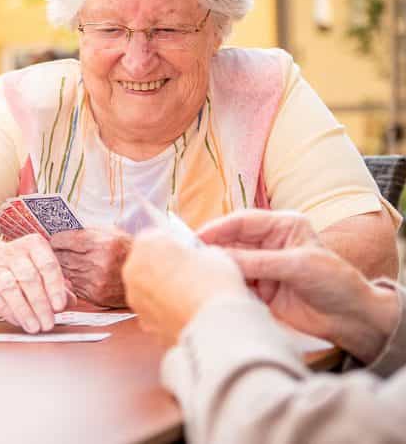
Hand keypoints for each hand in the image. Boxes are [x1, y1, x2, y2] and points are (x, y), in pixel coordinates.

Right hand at [0, 233, 73, 332]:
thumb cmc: (20, 267)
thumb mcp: (41, 269)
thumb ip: (59, 285)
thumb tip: (71, 301)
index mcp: (33, 245)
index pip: (47, 265)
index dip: (54, 287)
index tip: (59, 306)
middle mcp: (13, 252)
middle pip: (29, 278)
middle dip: (40, 304)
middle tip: (48, 323)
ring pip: (10, 288)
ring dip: (24, 311)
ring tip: (35, 327)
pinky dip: (8, 312)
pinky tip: (19, 322)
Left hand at [50, 225, 131, 307]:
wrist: (150, 276)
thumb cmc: (128, 250)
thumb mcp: (112, 233)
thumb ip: (87, 232)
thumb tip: (62, 231)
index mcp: (103, 243)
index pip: (65, 240)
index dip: (56, 240)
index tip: (53, 240)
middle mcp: (99, 262)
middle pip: (63, 257)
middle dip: (57, 253)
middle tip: (53, 251)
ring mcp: (97, 281)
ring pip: (67, 272)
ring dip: (64, 267)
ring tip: (65, 261)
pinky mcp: (97, 295)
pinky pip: (74, 286)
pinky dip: (73, 279)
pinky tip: (77, 274)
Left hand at [122, 232, 247, 346]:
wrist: (213, 327)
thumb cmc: (213, 285)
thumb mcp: (213, 254)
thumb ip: (197, 252)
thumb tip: (199, 258)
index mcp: (146, 244)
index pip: (155, 237)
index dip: (173, 245)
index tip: (186, 252)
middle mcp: (132, 270)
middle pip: (147, 263)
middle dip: (165, 267)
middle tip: (190, 275)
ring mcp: (134, 299)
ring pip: (148, 289)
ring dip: (163, 291)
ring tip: (191, 297)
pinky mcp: (143, 322)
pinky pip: (154, 312)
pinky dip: (166, 312)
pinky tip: (187, 314)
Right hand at [198, 211, 396, 360]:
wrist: (350, 319)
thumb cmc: (335, 283)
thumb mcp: (297, 266)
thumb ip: (257, 262)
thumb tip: (219, 257)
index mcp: (281, 226)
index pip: (242, 222)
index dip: (217, 229)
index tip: (195, 238)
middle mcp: (268, 243)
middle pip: (231, 241)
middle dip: (213, 249)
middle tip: (191, 259)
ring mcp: (262, 266)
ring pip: (229, 263)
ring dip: (217, 269)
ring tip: (200, 276)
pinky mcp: (258, 289)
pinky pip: (235, 283)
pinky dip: (225, 286)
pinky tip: (215, 290)